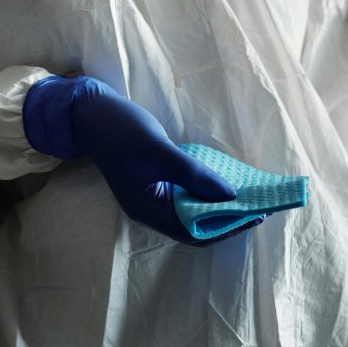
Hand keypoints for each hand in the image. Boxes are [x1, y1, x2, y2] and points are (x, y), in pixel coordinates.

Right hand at [22, 75, 252, 243]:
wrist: (90, 112)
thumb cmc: (122, 130)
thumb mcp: (161, 151)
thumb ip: (195, 175)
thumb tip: (231, 196)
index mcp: (149, 211)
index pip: (196, 233)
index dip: (227, 228)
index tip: (254, 216)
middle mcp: (152, 212)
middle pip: (196, 228)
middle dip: (228, 221)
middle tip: (257, 209)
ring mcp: (153, 200)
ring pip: (193, 215)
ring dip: (219, 210)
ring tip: (246, 200)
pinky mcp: (155, 186)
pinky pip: (187, 199)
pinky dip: (207, 196)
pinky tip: (223, 187)